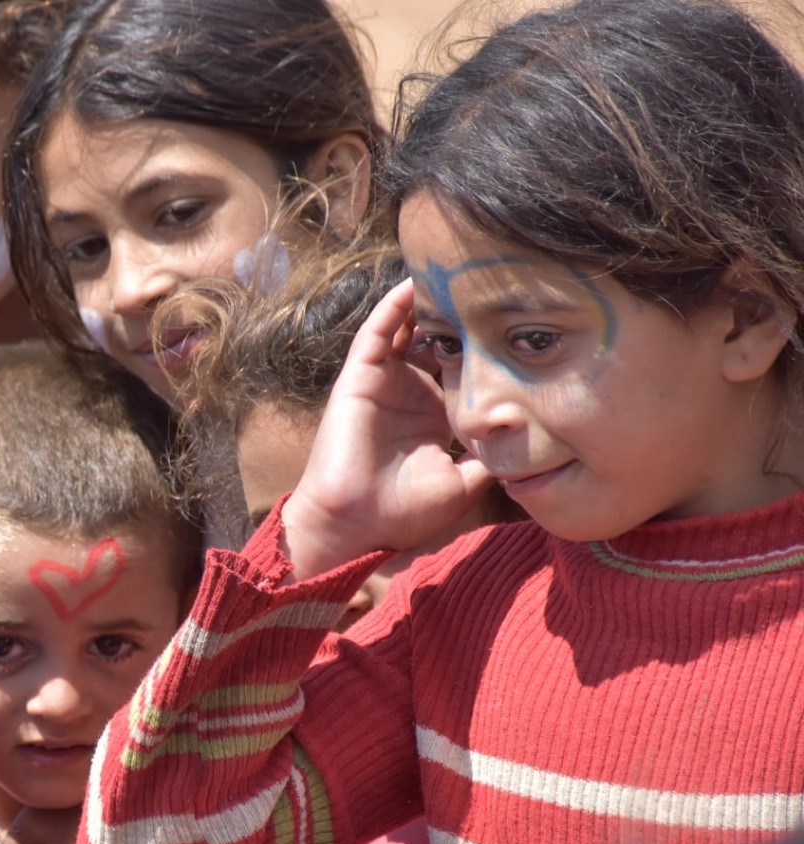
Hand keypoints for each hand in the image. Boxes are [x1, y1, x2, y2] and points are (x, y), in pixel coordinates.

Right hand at [282, 278, 492, 577]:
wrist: (356, 525)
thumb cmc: (404, 513)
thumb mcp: (465, 483)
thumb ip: (492, 459)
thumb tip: (534, 445)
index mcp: (433, 417)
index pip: (463, 370)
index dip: (486, 347)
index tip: (518, 324)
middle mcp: (409, 394)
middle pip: (437, 342)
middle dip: (461, 317)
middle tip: (492, 285)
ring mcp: (383, 383)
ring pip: (407, 329)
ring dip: (430, 303)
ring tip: (459, 273)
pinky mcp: (359, 377)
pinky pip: (377, 331)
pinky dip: (394, 306)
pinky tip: (416, 281)